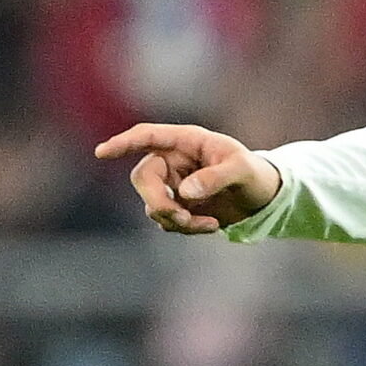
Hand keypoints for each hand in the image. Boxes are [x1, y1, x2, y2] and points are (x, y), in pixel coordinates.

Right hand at [93, 122, 282, 232]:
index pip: (147, 137)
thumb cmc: (254, 174)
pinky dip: (185, 228)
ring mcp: (172, 185)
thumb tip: (184, 193)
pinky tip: (212, 227)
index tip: (102, 153)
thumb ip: (215, 178)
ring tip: (207, 225)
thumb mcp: (242, 171)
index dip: (123, 143)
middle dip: (158, 201)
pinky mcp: (178, 206)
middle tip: (181, 218)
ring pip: (152, 204)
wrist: (263, 198)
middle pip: (143, 178)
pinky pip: (166, 221)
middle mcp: (174, 161)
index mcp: (186, 141)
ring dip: (174, 220)